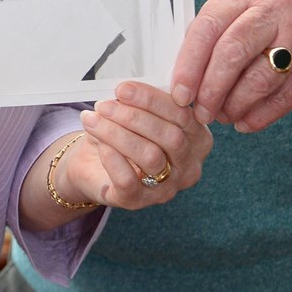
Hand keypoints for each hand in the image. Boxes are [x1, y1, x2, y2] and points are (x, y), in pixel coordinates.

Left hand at [57, 82, 211, 209]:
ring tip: (94, 119)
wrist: (94, 165)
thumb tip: (130, 91)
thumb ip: (146, 102)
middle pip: (171, 137)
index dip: (152, 100)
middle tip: (105, 104)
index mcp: (197, 140)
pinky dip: (112, 158)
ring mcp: (166, 188)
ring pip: (150, 157)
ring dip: (117, 133)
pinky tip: (99, 144)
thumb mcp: (141, 113)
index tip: (124, 89)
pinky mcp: (138, 202)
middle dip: (134, 116)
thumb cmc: (124, 133)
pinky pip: (129, 181)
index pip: (183, 116)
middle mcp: (188, 167)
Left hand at [169, 0, 291, 131]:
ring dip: (234, 105)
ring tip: (223, 115)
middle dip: (210, 88)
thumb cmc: (275, 19)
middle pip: (232, 50)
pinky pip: (281, 99)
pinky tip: (244, 121)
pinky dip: (258, 116)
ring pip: (258, 79)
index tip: (180, 92)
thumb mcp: (246, 7)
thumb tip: (180, 75)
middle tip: (200, 111)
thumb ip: (216, 32)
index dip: (190, 62)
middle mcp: (277, 6)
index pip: (210, 23)